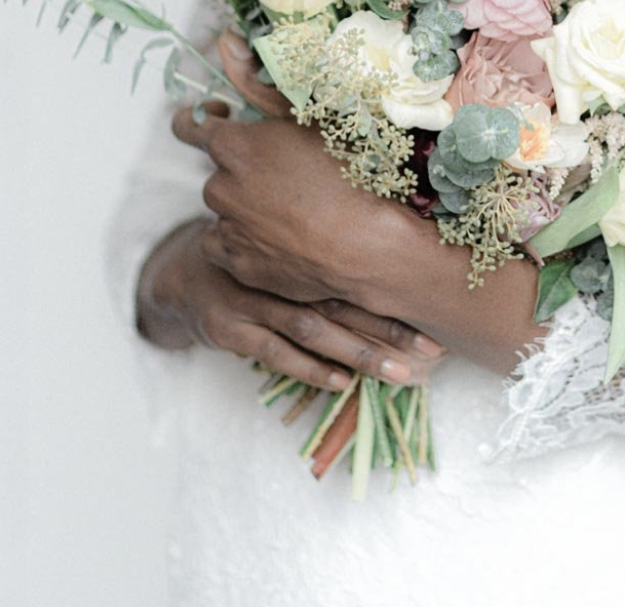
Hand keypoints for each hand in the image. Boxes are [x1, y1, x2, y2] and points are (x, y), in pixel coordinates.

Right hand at [136, 218, 445, 389]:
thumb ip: (332, 254)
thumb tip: (400, 264)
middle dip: (392, 326)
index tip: (439, 311)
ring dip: (360, 352)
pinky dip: (309, 367)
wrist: (182, 276)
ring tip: (400, 373)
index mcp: (302, 247)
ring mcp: (254, 299)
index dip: (399, 290)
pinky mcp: (229, 327)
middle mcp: (283, 270)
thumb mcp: (289, 246)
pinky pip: (274, 351)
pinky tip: (341, 382)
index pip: (358, 269)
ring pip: (314, 327)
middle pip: (344, 299)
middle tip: (435, 348)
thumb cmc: (252, 261)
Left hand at [172, 33, 400, 307]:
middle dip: (243, 168)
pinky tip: (285, 236)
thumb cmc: (347, 172)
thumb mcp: (307, 115)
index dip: (203, 119)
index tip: (220, 118)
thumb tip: (222, 41)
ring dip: (247, 204)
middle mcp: (219, 187)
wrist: (368, 246)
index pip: (189, 127)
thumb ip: (255, 80)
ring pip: (226, 209)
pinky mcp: (238, 265)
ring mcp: (227, 230)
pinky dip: (247, 240)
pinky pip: (229, 246)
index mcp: (234, 146)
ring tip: (296, 208)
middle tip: (288, 173)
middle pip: (219, 170)